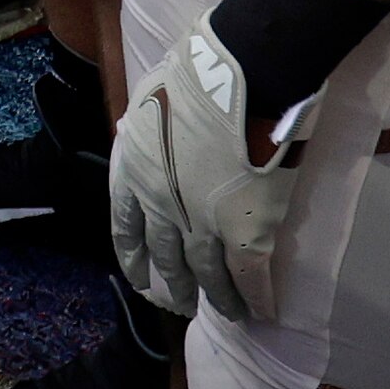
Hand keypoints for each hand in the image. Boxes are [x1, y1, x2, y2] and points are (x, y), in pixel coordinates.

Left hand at [107, 19, 310, 323]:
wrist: (243, 76)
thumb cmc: (197, 73)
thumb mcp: (148, 100)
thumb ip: (146, 130)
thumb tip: (143, 134)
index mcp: (135, 172)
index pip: (126, 226)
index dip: (133, 255)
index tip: (137, 276)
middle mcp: (163, 207)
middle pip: (166, 256)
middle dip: (173, 284)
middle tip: (177, 304)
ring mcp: (204, 224)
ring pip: (209, 273)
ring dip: (218, 298)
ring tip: (226, 314)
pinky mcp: (247, 232)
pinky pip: (251, 276)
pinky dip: (257, 298)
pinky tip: (262, 313)